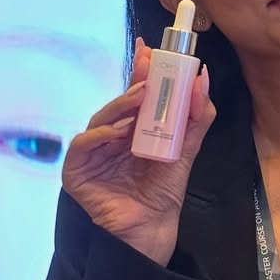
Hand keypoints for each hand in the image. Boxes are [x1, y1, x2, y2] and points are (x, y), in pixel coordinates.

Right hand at [61, 38, 214, 266]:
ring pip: (101, 118)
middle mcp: (111, 137)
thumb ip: (196, 117)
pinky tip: (119, 132)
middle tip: (150, 67)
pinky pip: (84, 144)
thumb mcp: (185, 150)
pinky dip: (101, 135)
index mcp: (134, 129)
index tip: (152, 48)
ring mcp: (92, 152)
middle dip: (135, 82)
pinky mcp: (77, 170)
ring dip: (121, 105)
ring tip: (141, 97)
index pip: (137, 93)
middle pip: (119, 102)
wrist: (149, 231)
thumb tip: (202, 80)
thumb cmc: (161, 193)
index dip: (143, 70)